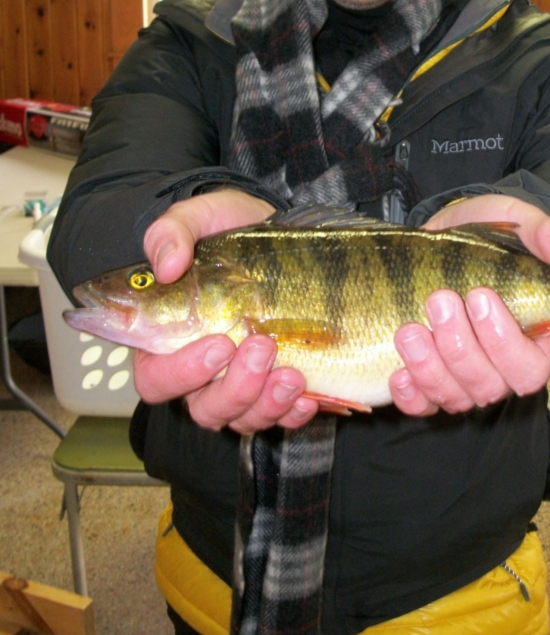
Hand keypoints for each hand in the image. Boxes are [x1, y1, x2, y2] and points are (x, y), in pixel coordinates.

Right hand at [133, 189, 317, 433]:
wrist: (284, 236)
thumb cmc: (232, 233)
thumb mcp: (201, 216)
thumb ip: (172, 233)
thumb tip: (166, 265)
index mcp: (167, 338)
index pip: (155, 378)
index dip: (181, 373)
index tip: (218, 344)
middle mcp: (201, 372)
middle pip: (203, 408)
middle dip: (235, 388)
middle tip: (262, 345)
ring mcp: (241, 383)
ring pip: (242, 418)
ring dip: (266, 403)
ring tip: (292, 372)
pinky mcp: (277, 386)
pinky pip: (282, 418)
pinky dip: (294, 413)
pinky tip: (309, 396)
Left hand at [388, 193, 549, 415]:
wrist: (442, 240)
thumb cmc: (489, 239)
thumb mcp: (520, 229)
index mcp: (534, 337)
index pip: (530, 365)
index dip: (504, 341)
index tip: (481, 296)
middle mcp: (500, 366)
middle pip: (490, 385)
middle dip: (460, 348)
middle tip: (439, 300)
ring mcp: (463, 377)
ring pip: (455, 397)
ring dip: (430, 368)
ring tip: (409, 329)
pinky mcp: (427, 379)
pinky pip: (421, 405)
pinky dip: (410, 394)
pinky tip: (397, 370)